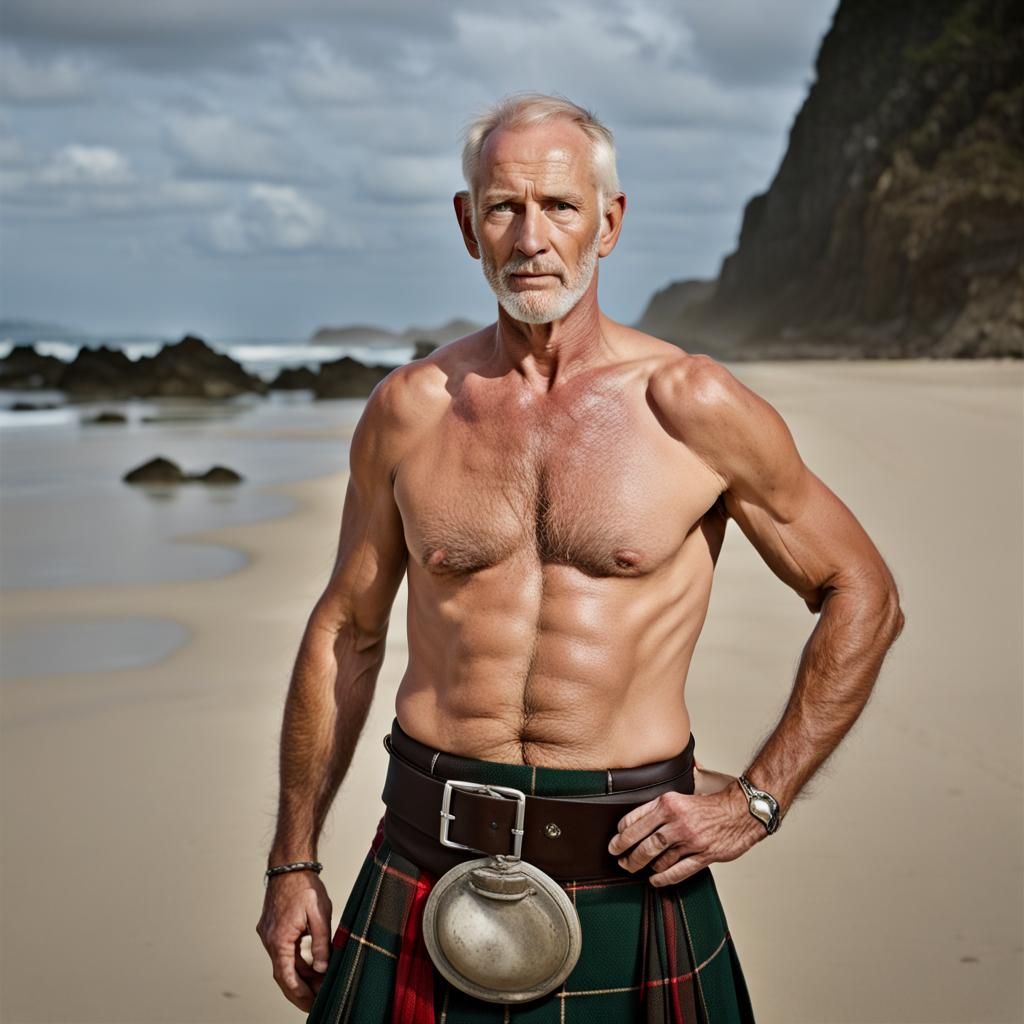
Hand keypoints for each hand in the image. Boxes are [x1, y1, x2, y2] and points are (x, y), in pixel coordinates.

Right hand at [256, 870, 333, 1011]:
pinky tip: (311, 966)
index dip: (299, 993)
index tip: (311, 1004)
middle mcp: (269, 939)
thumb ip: (321, 944)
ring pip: (284, 962)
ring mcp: (269, 933)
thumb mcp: (319, 915)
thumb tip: (322, 969)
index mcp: (279, 939)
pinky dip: (296, 960)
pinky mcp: (273, 927)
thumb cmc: (304, 885)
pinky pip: (283, 951)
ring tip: (319, 984)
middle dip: (299, 990)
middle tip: (315, 1002)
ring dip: (300, 974)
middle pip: (283, 973)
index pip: (286, 976)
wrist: (290, 864)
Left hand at [608, 782, 764, 886]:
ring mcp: (690, 840)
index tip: (615, 841)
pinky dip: (663, 878)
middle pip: (644, 842)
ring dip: (644, 866)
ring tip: (634, 869)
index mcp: (669, 803)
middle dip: (627, 854)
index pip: (636, 819)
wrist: (741, 811)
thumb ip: (660, 809)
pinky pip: (678, 871)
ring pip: (659, 858)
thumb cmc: (711, 805)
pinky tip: (655, 880)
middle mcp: (677, 821)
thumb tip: (636, 823)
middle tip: (619, 859)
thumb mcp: (681, 797)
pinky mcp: (703, 855)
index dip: (622, 833)